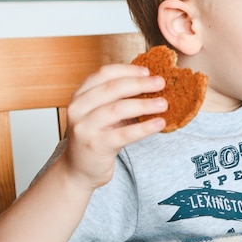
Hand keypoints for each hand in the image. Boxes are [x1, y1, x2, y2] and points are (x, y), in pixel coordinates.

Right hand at [61, 64, 167, 188]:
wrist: (79, 171)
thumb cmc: (95, 139)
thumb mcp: (101, 115)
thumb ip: (117, 99)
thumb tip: (150, 85)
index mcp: (80, 96)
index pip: (104, 74)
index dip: (127, 70)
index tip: (147, 71)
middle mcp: (78, 109)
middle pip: (112, 88)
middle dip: (139, 84)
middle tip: (160, 83)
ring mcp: (85, 127)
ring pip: (118, 109)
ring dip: (144, 104)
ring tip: (163, 104)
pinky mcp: (96, 145)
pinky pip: (125, 133)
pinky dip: (145, 127)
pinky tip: (159, 124)